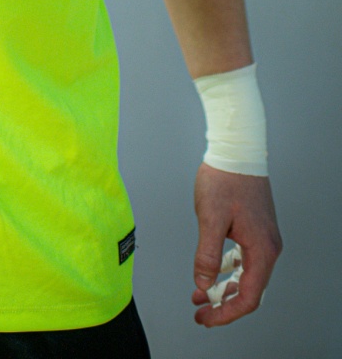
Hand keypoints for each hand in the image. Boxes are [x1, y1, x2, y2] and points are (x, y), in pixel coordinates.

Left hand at [191, 163, 281, 325]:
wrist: (237, 150)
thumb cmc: (225, 179)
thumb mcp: (211, 218)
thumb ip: (208, 255)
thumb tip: (203, 284)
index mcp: (261, 249)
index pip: (249, 296)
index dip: (227, 312)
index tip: (206, 318)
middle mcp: (268, 247)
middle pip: (250, 290)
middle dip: (224, 304)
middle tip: (201, 312)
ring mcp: (263, 237)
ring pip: (247, 274)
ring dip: (224, 287)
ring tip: (200, 294)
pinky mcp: (256, 228)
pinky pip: (244, 258)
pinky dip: (228, 268)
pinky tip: (212, 271)